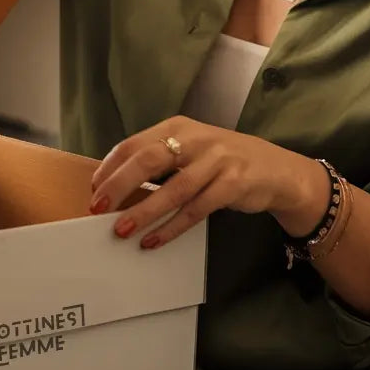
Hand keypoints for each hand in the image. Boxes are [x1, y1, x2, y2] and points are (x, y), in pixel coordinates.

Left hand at [88, 116, 329, 249]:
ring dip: (144, 212)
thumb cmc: (222, 161)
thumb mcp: (189, 150)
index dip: (111, 168)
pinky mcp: (233, 184)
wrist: (275, 170)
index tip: (93, 191)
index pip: (135, 144)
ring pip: (173, 189)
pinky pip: (196, 209)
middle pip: (149, 159)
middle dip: (119, 185)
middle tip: (97, 209)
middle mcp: (195, 139)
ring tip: (121, 231)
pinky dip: (172, 227)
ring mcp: (217, 160)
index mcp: (177, 127)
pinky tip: (153, 241)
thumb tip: (115, 187)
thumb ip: (159, 161)